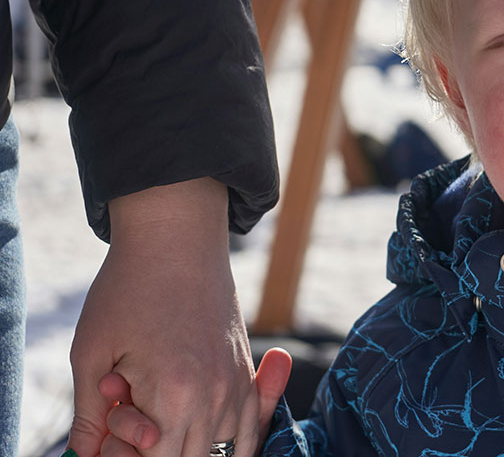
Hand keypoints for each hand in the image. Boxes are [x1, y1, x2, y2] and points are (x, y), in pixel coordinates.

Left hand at [66, 178, 256, 456]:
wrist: (176, 237)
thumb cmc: (128, 288)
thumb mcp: (91, 352)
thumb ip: (88, 414)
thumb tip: (83, 455)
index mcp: (176, 394)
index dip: (125, 455)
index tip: (109, 426)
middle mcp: (216, 395)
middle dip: (156, 453)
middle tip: (128, 420)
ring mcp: (236, 383)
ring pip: (225, 451)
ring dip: (192, 449)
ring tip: (160, 421)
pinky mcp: (245, 371)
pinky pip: (252, 426)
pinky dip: (233, 443)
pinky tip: (208, 437)